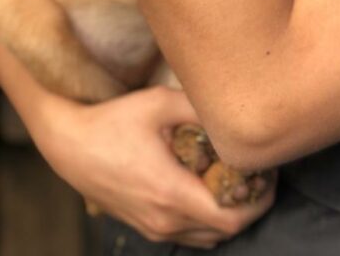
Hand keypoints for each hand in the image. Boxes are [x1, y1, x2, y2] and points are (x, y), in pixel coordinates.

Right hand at [33, 86, 275, 249]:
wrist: (70, 144)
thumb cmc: (114, 121)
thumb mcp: (160, 103)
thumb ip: (200, 108)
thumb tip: (234, 109)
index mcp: (172, 193)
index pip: (232, 217)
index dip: (260, 200)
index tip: (269, 172)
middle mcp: (164, 220)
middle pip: (225, 230)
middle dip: (250, 205)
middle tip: (260, 172)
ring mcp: (153, 228)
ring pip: (208, 236)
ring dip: (230, 214)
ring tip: (239, 179)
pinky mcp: (145, 226)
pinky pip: (189, 234)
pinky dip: (209, 218)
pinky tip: (210, 187)